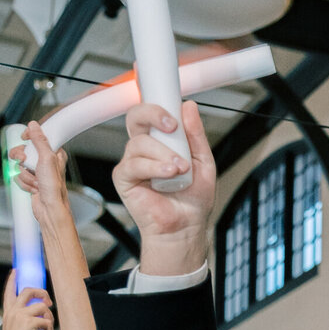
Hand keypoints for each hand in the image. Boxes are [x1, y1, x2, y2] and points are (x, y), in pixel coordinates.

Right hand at [0, 269, 52, 329]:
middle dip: (42, 292)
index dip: (12, 280)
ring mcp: (21, 315)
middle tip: (49, 302)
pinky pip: (47, 322)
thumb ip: (24, 319)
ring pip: (43, 307)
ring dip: (49, 318)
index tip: (16, 271)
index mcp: (8, 312)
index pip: (9, 291)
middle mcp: (13, 311)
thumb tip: (41, 313)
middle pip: (29, 290)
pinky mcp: (30, 323)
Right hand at [13, 122, 71, 233]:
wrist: (49, 209)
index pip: (39, 137)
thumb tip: (34, 126)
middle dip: (22, 158)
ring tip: (36, 181)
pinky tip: (33, 188)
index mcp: (54, 154)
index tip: (25, 137)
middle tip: (24, 161)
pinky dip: (24, 183)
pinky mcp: (32, 181)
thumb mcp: (47, 159)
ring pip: (21, 165)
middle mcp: (46, 162)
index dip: (30, 136)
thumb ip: (39, 141)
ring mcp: (38, 172)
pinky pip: (19, 176)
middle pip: (25, 150)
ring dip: (25, 174)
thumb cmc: (54, 188)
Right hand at [113, 100, 214, 274]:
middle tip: (172, 126)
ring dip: (164, 154)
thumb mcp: (203, 162)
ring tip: (180, 169)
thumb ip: (196, 135)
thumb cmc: (193, 199)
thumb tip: (188, 107)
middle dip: (153, 114)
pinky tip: (168, 174)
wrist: (187, 227)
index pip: (151, 112)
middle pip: (136, 116)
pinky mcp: (125, 179)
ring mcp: (133, 162)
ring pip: (140, 143)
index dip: (155, 102)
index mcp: (161, 140)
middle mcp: (144, 148)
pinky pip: (133, 164)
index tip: (170, 103)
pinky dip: (153, 167)